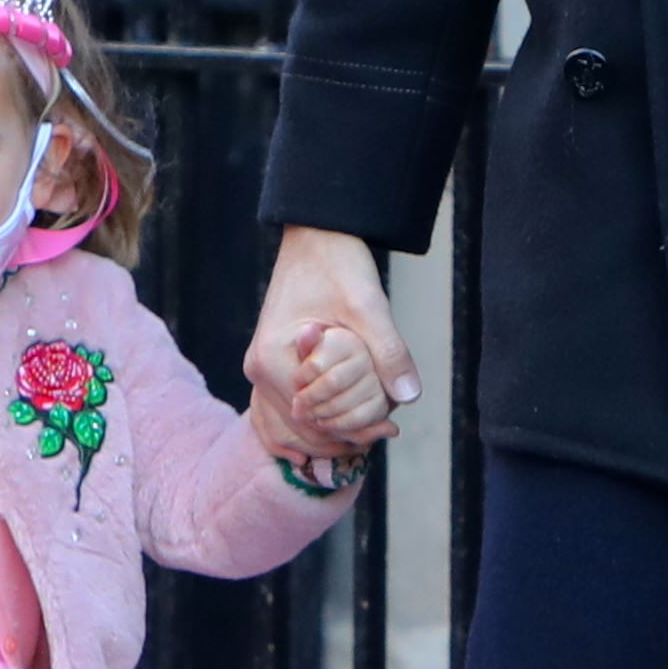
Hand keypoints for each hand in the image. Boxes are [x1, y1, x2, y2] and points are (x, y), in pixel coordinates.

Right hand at [245, 227, 419, 459]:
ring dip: (331, 428)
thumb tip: (409, 396)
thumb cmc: (339, 264)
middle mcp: (258, 368)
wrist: (317, 234)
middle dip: (343, 434)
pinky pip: (292, 403)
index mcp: (272, 360)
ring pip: (295, 420)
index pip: (311, 421)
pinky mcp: (274, 361)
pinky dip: (320, 414)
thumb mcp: (369, 306)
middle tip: (388, 429)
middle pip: (300, 427)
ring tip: (375, 425)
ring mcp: (262, 366)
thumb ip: (387, 351)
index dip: (351, 431)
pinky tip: (353, 411)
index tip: (389, 429)